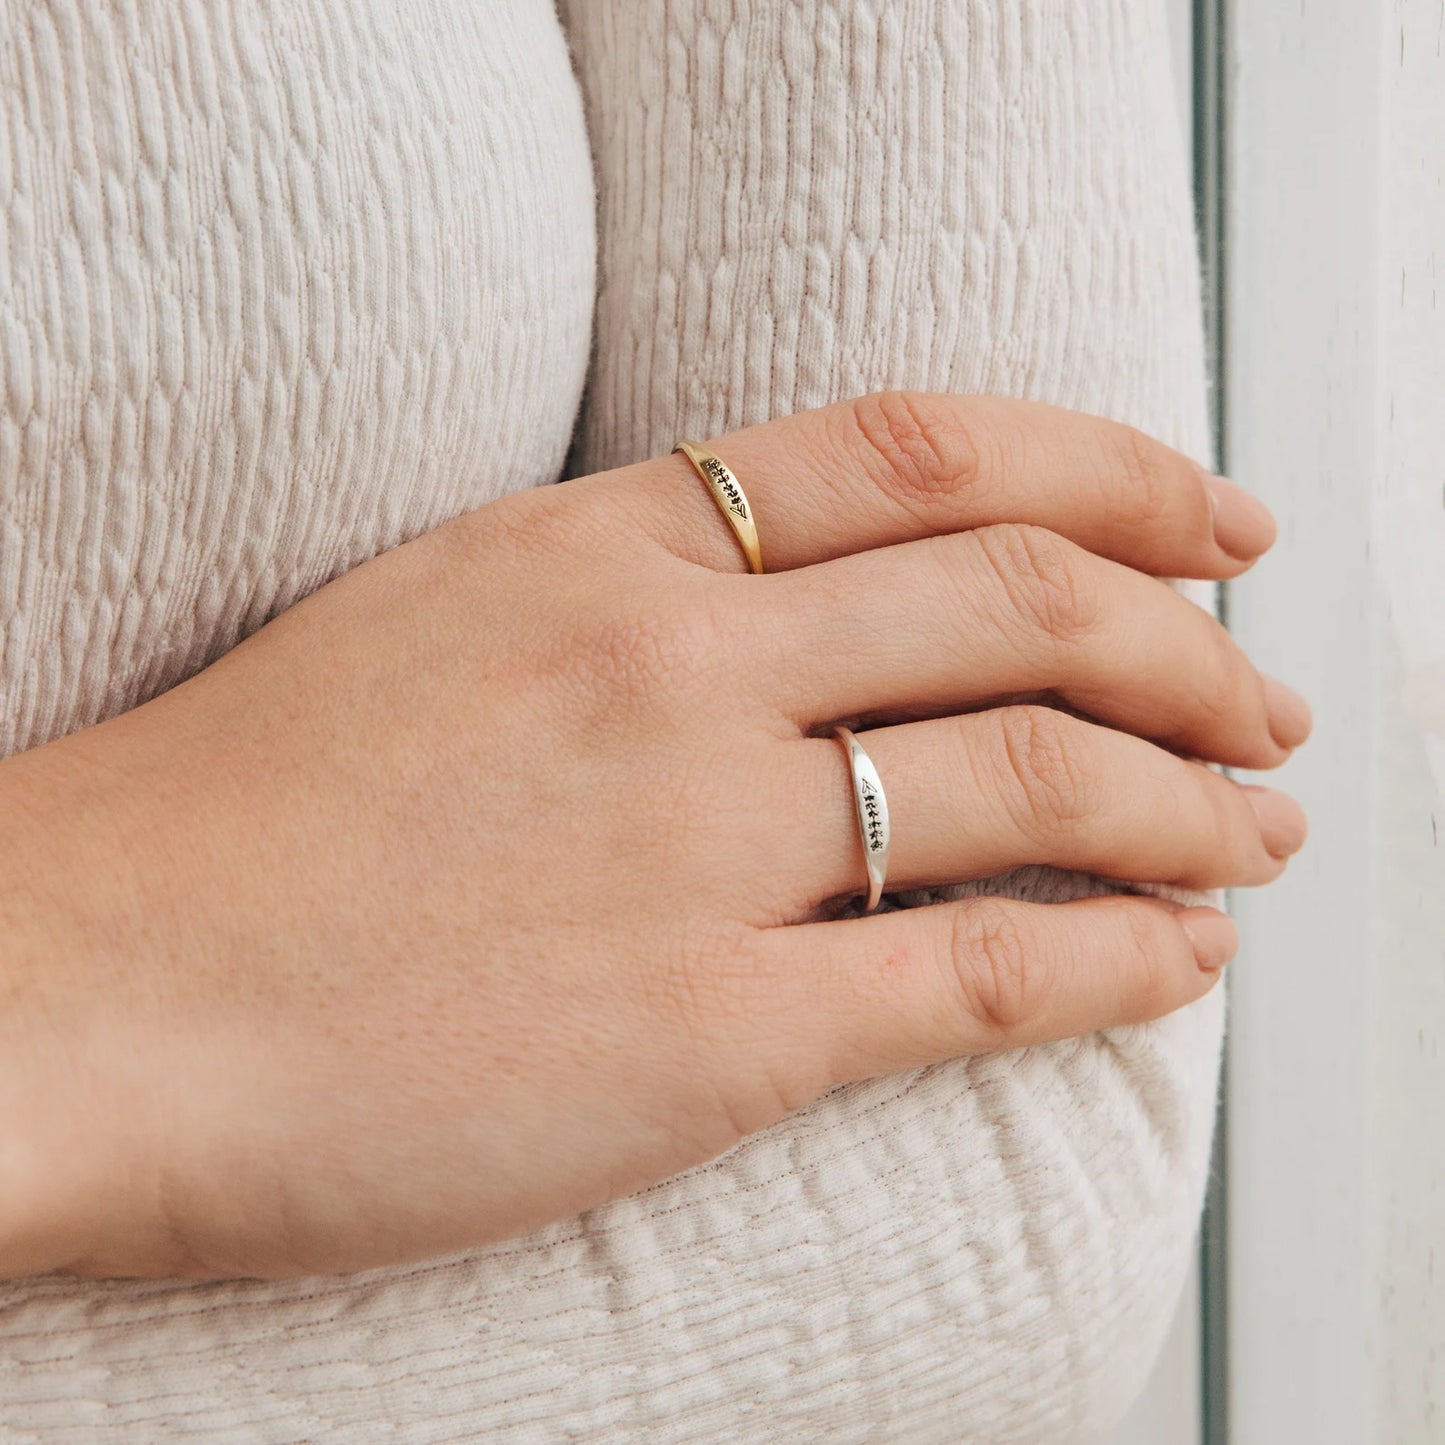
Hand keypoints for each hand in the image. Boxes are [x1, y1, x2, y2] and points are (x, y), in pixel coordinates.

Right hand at [0, 393, 1308, 1279]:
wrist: (77, 985)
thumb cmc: (237, 812)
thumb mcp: (450, 619)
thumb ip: (634, 598)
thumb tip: (800, 616)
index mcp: (601, 548)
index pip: (928, 452)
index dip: (1113, 471)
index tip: (1211, 521)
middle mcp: (669, 671)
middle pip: (1025, 604)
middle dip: (1192, 646)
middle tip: (1266, 699)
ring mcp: (689, 850)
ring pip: (1033, 787)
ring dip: (1188, 808)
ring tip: (1261, 834)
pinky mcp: (694, 1039)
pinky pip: (971, 981)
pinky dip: (1116, 967)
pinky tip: (1185, 962)